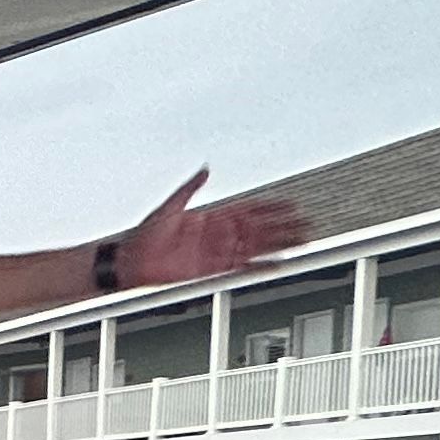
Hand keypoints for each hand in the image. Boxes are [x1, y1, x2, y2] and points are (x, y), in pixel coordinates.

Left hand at [116, 170, 313, 288]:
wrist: (131, 260)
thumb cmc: (145, 234)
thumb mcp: (170, 205)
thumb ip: (190, 188)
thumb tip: (205, 170)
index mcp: (213, 216)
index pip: (250, 209)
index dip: (271, 207)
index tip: (292, 203)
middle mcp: (220, 234)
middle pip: (260, 228)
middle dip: (284, 226)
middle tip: (307, 223)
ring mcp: (218, 252)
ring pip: (257, 247)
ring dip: (279, 244)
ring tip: (302, 241)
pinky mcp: (212, 269)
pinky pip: (242, 267)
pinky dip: (260, 266)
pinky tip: (278, 264)